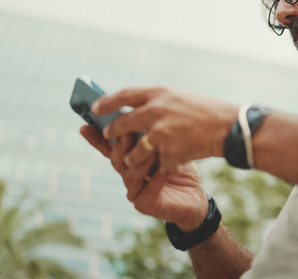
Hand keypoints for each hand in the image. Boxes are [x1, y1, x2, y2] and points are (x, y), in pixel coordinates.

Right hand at [80, 125, 208, 230]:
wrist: (195, 197)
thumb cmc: (180, 168)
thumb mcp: (168, 147)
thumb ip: (151, 135)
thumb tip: (140, 110)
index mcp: (130, 160)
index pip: (108, 148)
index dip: (96, 138)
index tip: (84, 125)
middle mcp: (128, 175)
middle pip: (117, 158)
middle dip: (121, 145)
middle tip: (129, 131)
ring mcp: (134, 191)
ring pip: (130, 174)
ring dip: (141, 160)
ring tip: (153, 149)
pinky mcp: (145, 204)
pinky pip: (147, 191)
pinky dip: (156, 180)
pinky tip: (164, 170)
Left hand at [92, 86, 237, 171]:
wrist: (229, 128)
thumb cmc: (209, 111)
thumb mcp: (180, 98)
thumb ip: (158, 102)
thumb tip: (134, 108)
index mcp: (159, 94)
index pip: (123, 95)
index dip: (107, 102)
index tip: (96, 108)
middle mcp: (155, 111)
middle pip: (122, 124)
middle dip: (112, 132)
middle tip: (109, 135)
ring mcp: (160, 133)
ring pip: (134, 151)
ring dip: (133, 157)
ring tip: (136, 158)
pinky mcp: (167, 152)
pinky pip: (155, 163)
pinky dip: (162, 165)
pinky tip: (170, 163)